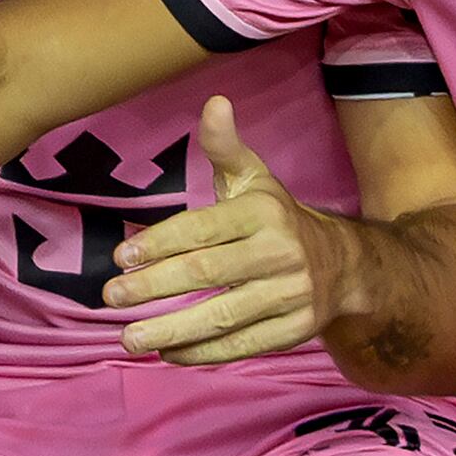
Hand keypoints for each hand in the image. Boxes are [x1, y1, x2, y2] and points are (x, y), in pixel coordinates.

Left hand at [103, 95, 341, 362]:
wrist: (346, 265)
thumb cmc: (276, 218)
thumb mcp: (253, 178)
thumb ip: (224, 146)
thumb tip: (214, 102)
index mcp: (263, 213)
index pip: (203, 229)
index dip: (159, 243)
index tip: (119, 258)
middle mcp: (281, 254)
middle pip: (209, 274)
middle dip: (155, 287)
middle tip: (110, 297)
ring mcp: (292, 295)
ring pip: (225, 316)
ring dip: (173, 329)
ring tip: (128, 337)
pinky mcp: (296, 330)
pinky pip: (245, 344)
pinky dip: (204, 352)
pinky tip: (168, 354)